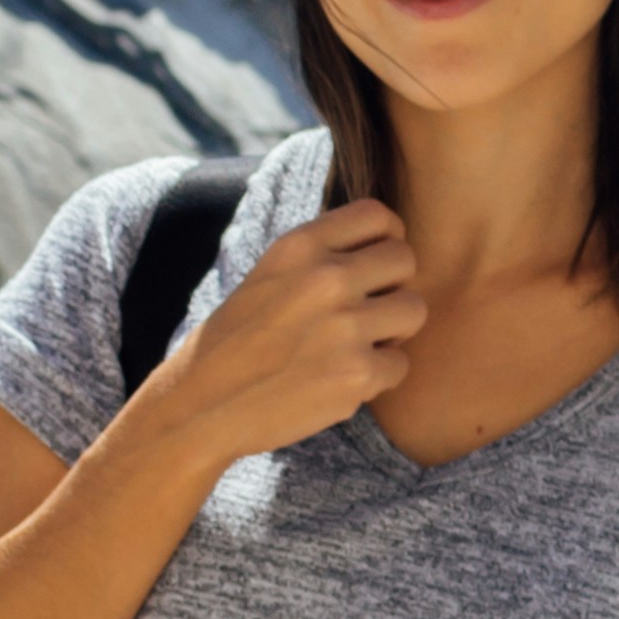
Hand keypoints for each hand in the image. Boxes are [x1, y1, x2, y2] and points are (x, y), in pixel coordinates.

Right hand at [145, 200, 422, 461]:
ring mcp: (345, 327)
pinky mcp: (356, 375)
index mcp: (301, 245)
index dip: (387, 239)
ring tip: (358, 345)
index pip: (378, 215)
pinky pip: (400, 364)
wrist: (204, 403)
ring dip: (393, 331)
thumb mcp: (272, 272)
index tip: (375, 264)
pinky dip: (378, 377)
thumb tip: (387, 242)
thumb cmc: (240, 338)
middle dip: (393, 286)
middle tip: (367, 311)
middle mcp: (326, 278)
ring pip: (414, 311)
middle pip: (406, 260)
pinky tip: (341, 379)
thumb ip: (323, 253)